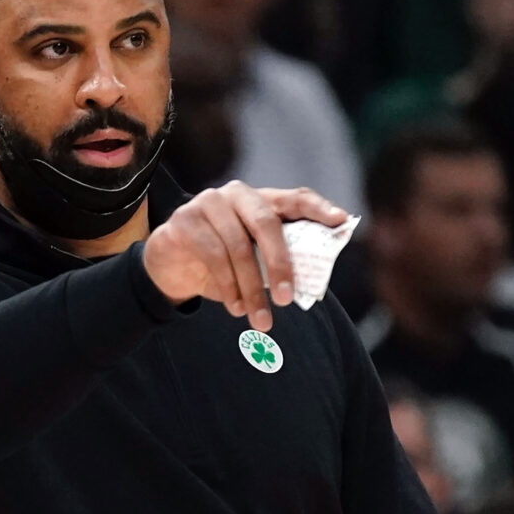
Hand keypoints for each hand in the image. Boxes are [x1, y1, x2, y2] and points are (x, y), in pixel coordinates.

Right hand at [143, 181, 347, 330]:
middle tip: (287, 299)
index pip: (295, 198)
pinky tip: (235, 307)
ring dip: (251, 289)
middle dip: (280, 264)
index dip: (319, 208)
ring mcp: (208, 203)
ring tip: (260, 319)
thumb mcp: (254, 259)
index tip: (341, 221)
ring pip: (238, 247)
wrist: (172, 264)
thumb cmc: (224, 262)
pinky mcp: (184, 220)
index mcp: (260, 199)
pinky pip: (212, 255)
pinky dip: (227, 287)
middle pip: (266, 223)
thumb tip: (315, 278)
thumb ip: (279, 258)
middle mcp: (236, 194)